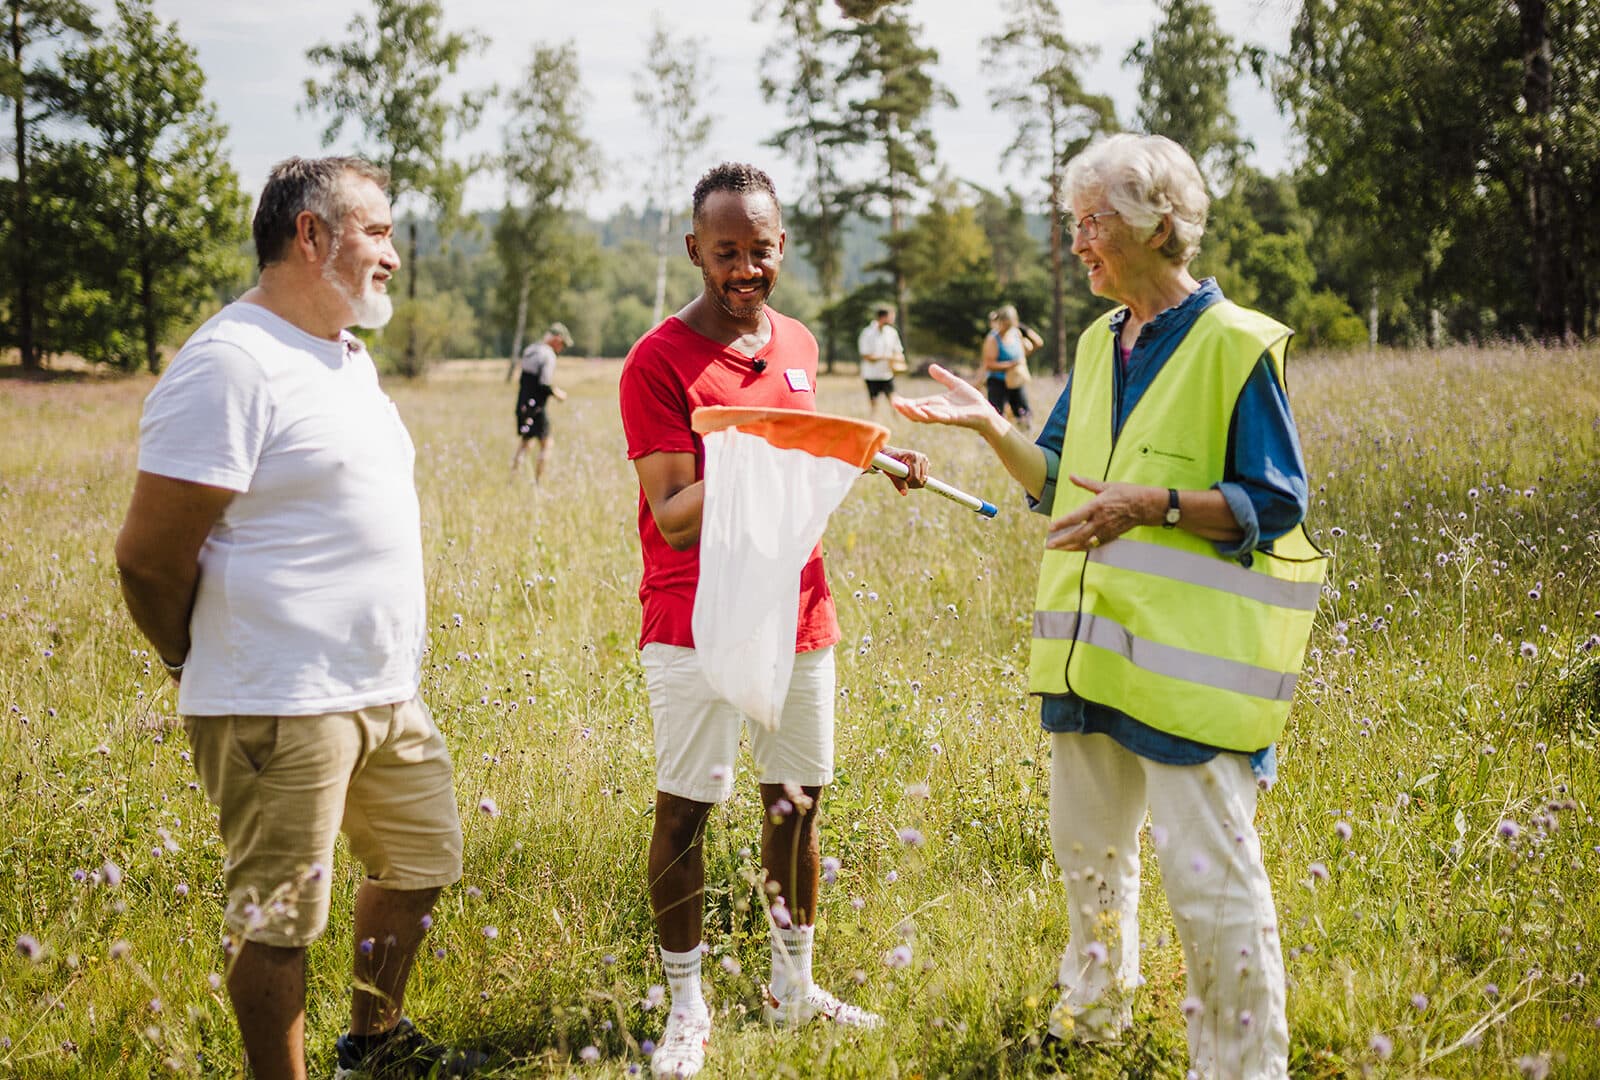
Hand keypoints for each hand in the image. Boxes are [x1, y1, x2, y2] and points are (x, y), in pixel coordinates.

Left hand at [878, 446, 928, 494]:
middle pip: (921, 480)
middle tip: (901, 479)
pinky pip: (924, 479)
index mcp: (914, 457)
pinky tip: (910, 475)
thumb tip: (904, 493)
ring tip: (904, 477)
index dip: (908, 483)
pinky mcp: (927, 465)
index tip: (901, 480)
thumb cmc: (889, 462)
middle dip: (911, 484)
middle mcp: (922, 458)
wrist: (891, 454)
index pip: (916, 477)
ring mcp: (926, 461)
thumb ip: (898, 483)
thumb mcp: (891, 472)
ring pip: (924, 481)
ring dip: (914, 483)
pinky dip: (917, 481)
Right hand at [891, 364, 997, 430]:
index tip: (895, 400)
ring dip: (914, 412)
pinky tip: (924, 409)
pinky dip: (932, 414)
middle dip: (905, 409)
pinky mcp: (955, 419)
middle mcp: (938, 413)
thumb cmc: (971, 401)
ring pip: (926, 417)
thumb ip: (943, 377)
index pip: (917, 405)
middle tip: (895, 403)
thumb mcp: (955, 384)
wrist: (986, 411)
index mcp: (936, 405)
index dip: (905, 404)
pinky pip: (941, 417)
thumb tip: (931, 367)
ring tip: (904, 406)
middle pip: (917, 413)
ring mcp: (945, 417)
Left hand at [1045, 475, 1160, 550]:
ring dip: (1070, 546)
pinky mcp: (1111, 536)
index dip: (1062, 523)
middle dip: (1062, 541)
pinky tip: (1074, 549)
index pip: (1075, 517)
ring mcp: (1106, 530)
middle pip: (1077, 534)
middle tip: (1049, 545)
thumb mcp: (1106, 485)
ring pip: (1085, 542)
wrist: (1146, 506)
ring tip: (1058, 549)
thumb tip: (1072, 476)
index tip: (1051, 528)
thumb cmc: (1127, 493)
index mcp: (1097, 506)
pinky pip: (1094, 545)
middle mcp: (1100, 520)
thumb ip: (1086, 483)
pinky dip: (1083, 548)